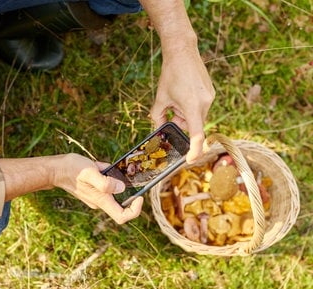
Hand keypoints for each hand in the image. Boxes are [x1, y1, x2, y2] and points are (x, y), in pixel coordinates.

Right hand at [52, 153, 142, 223]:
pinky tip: (101, 167)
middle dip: (129, 191)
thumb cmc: (71, 170)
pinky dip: (111, 177)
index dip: (135, 209)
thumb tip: (121, 188)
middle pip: (122, 205)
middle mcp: (101, 201)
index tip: (139, 196)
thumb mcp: (89, 172)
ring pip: (115, 194)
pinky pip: (109, 187)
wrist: (55, 170)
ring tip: (108, 169)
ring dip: (118, 181)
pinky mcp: (95, 191)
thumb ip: (105, 182)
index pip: (122, 216)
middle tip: (129, 175)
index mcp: (101, 200)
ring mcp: (97, 197)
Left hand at [139, 0, 215, 163]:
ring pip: (197, 116)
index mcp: (192, 106)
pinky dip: (191, 107)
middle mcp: (205, 103)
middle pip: (194, 125)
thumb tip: (157, 129)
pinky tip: (183, 93)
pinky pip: (200, 107)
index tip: (190, 159)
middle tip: (171, 113)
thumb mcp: (161, 98)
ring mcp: (210, 97)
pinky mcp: (210, 92)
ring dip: (186, 114)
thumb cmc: (170, 74)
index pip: (196, 135)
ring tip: (177, 98)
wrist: (183, 50)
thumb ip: (158, 116)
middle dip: (181, 123)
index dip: (195, 150)